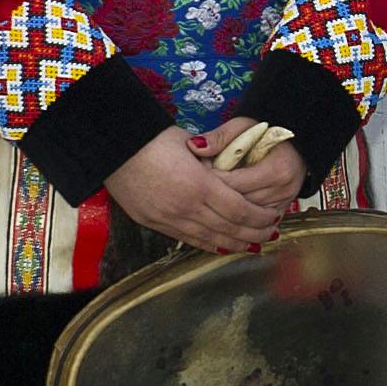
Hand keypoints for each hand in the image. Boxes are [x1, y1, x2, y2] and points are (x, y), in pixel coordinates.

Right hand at [105, 126, 280, 253]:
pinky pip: (186, 239)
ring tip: (252, 246)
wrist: (112, 148)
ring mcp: (167, 218)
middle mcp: (185, 207)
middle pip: (228, 228)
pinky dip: (208, 244)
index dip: (260, 217)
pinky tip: (221, 246)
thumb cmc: (154, 139)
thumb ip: (214, 164)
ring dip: (233, 243)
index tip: (274, 218)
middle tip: (271, 235)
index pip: (240, 210)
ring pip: (209, 238)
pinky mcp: (152, 222)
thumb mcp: (192, 146)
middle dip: (253, 233)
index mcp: (200, 185)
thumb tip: (233, 176)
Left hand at [194, 116, 306, 214]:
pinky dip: (236, 216)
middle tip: (196, 189)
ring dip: (225, 208)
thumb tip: (195, 146)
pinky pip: (252, 223)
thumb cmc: (268, 134)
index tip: (196, 173)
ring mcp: (283, 204)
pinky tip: (223, 210)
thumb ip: (221, 136)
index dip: (210, 179)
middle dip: (215, 196)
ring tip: (208, 198)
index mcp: (277, 169)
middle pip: (238, 203)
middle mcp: (283, 190)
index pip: (234, 183)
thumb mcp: (244, 126)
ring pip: (243, 216)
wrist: (295, 145)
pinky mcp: (279, 213)